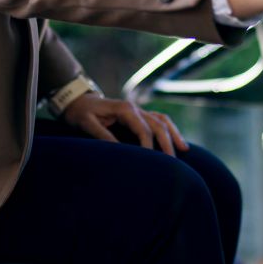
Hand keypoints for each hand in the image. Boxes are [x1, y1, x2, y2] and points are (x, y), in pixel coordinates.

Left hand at [61, 94, 187, 155]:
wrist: (77, 100)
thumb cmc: (80, 113)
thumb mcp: (87, 124)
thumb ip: (103, 135)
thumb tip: (120, 151)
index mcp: (125, 109)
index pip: (144, 129)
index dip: (149, 146)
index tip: (152, 163)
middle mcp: (135, 108)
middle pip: (158, 124)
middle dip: (167, 142)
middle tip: (172, 162)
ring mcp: (138, 111)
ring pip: (162, 121)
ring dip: (173, 134)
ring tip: (184, 149)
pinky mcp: (137, 115)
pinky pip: (158, 120)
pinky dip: (169, 129)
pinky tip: (176, 140)